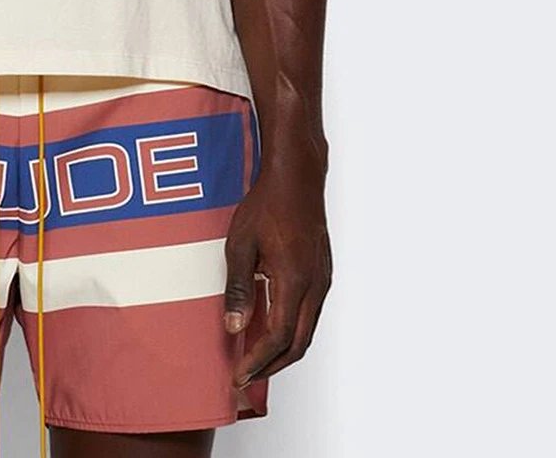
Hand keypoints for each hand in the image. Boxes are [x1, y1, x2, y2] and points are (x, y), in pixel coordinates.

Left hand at [222, 155, 331, 389]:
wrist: (296, 178)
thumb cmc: (267, 204)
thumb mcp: (241, 245)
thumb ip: (238, 288)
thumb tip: (233, 327)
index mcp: (295, 280)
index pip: (278, 337)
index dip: (257, 361)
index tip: (238, 375)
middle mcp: (315, 286)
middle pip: (298, 344)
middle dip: (271, 367)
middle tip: (245, 376)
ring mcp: (322, 281)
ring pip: (306, 331)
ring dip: (282, 351)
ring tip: (254, 359)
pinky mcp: (322, 274)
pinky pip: (309, 314)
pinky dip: (290, 331)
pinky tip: (269, 329)